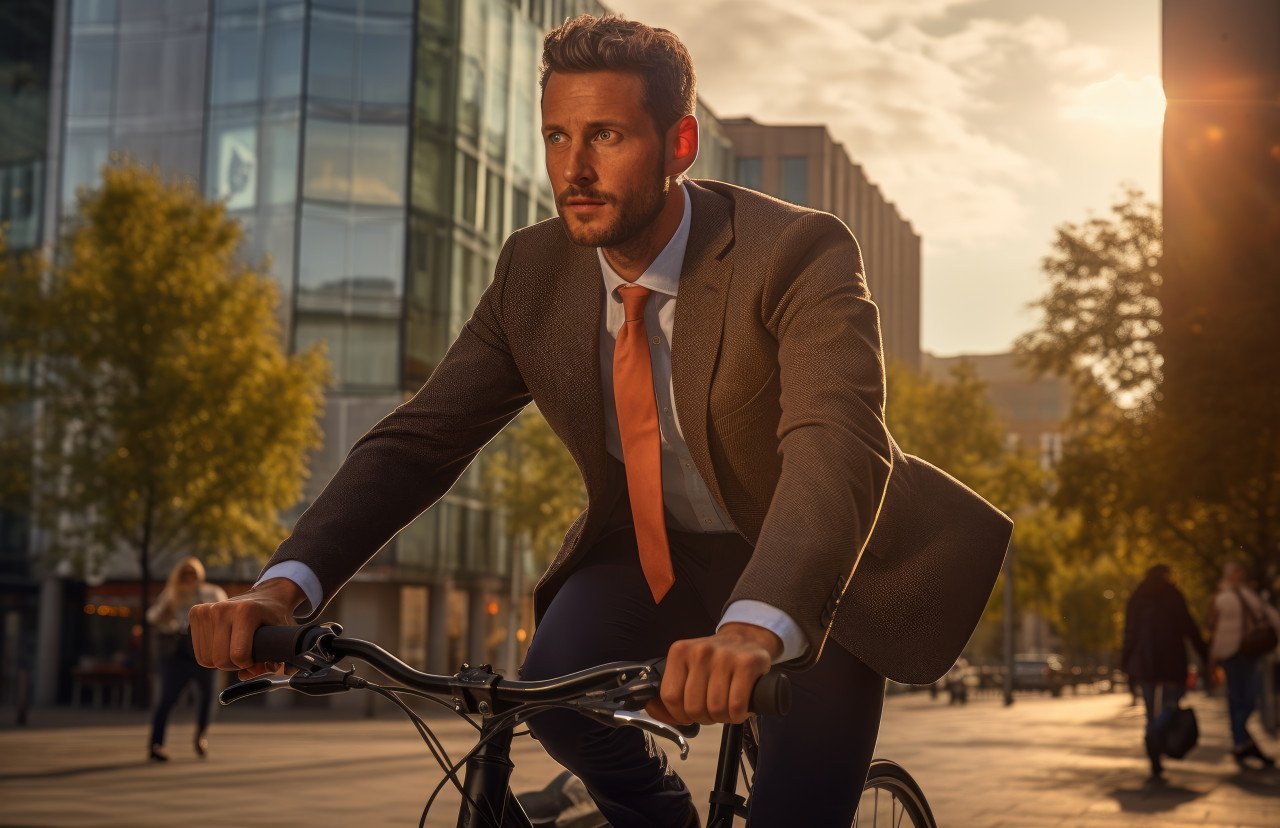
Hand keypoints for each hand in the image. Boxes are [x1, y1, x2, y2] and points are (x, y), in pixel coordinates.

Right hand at [189, 578, 304, 678]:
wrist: (265, 596)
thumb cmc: (275, 618)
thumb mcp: (283, 636)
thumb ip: (277, 657)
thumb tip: (255, 672)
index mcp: (246, 611)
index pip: (238, 655)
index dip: (249, 664)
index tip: (257, 659)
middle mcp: (223, 608)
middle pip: (219, 660)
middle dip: (234, 666)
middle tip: (246, 656)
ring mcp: (207, 610)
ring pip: (206, 659)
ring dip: (222, 661)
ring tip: (235, 649)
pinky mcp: (196, 612)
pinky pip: (199, 651)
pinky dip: (211, 654)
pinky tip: (223, 644)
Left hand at [645, 623, 782, 725]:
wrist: (747, 639)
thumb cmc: (714, 662)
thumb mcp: (686, 668)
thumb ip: (669, 692)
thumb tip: (651, 709)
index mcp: (679, 652)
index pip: (670, 697)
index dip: (679, 714)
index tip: (689, 714)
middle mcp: (700, 651)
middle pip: (693, 707)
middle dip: (704, 718)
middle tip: (711, 711)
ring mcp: (724, 656)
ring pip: (716, 708)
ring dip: (722, 717)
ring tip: (726, 708)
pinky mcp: (747, 664)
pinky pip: (736, 706)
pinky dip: (738, 715)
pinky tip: (738, 707)